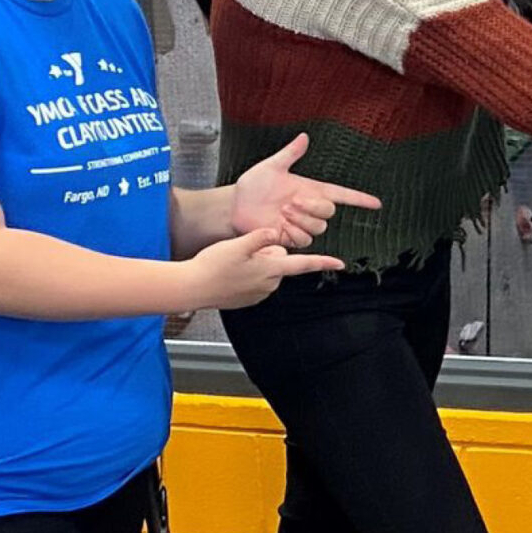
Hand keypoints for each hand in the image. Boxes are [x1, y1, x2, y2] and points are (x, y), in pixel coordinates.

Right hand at [184, 227, 342, 311]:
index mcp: (271, 269)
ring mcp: (258, 294)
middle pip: (279, 261)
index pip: (304, 264)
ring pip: (266, 271)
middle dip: (268, 253)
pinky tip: (230, 272)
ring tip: (233, 262)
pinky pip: (254, 282)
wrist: (191, 288)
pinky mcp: (246, 300)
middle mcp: (269, 284)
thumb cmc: (212, 266)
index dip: (324, 262)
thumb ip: (261, 237)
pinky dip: (246, 275)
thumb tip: (277, 232)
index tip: (341, 264)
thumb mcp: (238, 244)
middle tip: (244, 251)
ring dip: (256, 264)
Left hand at [229, 134, 380, 247]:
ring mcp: (301, 224)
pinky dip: (295, 233)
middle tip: (291, 202)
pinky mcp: (291, 238)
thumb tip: (303, 137)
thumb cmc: (253, 186)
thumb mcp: (270, 167)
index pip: (343, 195)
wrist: (235, 207)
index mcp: (311, 190)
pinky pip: (304, 240)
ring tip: (283, 212)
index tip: (376, 203)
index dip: (360, 199)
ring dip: (302, 220)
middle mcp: (309, 208)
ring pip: (318, 227)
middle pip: (329, 212)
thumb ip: (289, 154)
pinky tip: (282, 226)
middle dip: (313, 207)